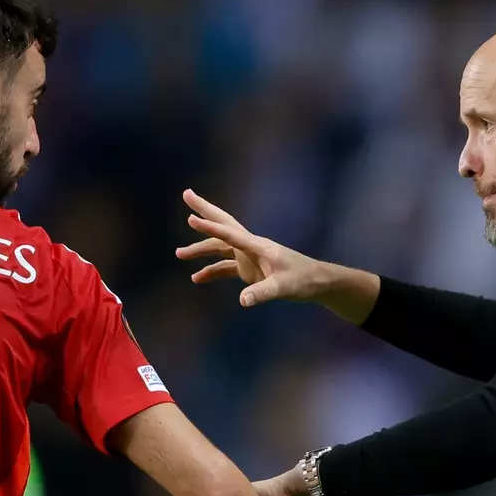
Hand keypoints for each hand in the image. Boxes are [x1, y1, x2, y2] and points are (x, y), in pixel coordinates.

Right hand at [176, 190, 333, 307]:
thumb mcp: (283, 288)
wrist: (316, 283)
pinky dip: (211, 271)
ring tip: (178, 254)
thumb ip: (262, 293)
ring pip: (219, 247)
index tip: (191, 218)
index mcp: (257, 246)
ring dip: (200, 249)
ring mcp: (249, 257)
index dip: (210, 227)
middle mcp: (251, 246)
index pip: (229, 233)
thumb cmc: (303, 281)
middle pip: (223, 224)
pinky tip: (197, 278)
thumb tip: (242, 301)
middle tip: (186, 194)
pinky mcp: (250, 269)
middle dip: (204, 210)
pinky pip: (225, 267)